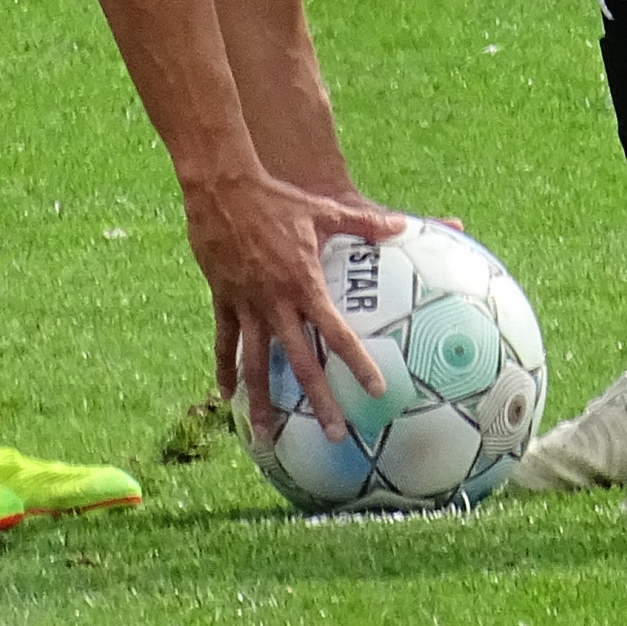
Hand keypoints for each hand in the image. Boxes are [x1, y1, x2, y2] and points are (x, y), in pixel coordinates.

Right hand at [187, 171, 404, 439]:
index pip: (337, 333)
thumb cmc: (278, 198)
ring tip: (264, 435)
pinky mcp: (224, 300)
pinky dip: (225, 370)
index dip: (357, 363)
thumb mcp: (325, 209)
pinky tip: (226, 395)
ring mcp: (247, 304)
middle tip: (335, 433)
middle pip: (301, 363)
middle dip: (318, 400)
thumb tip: (402, 225)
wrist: (224, 190)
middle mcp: (277, 303)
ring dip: (261, 401)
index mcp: (305, 284)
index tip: (376, 390)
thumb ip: (365, 223)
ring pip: (256, 364)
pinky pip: (224, 342)